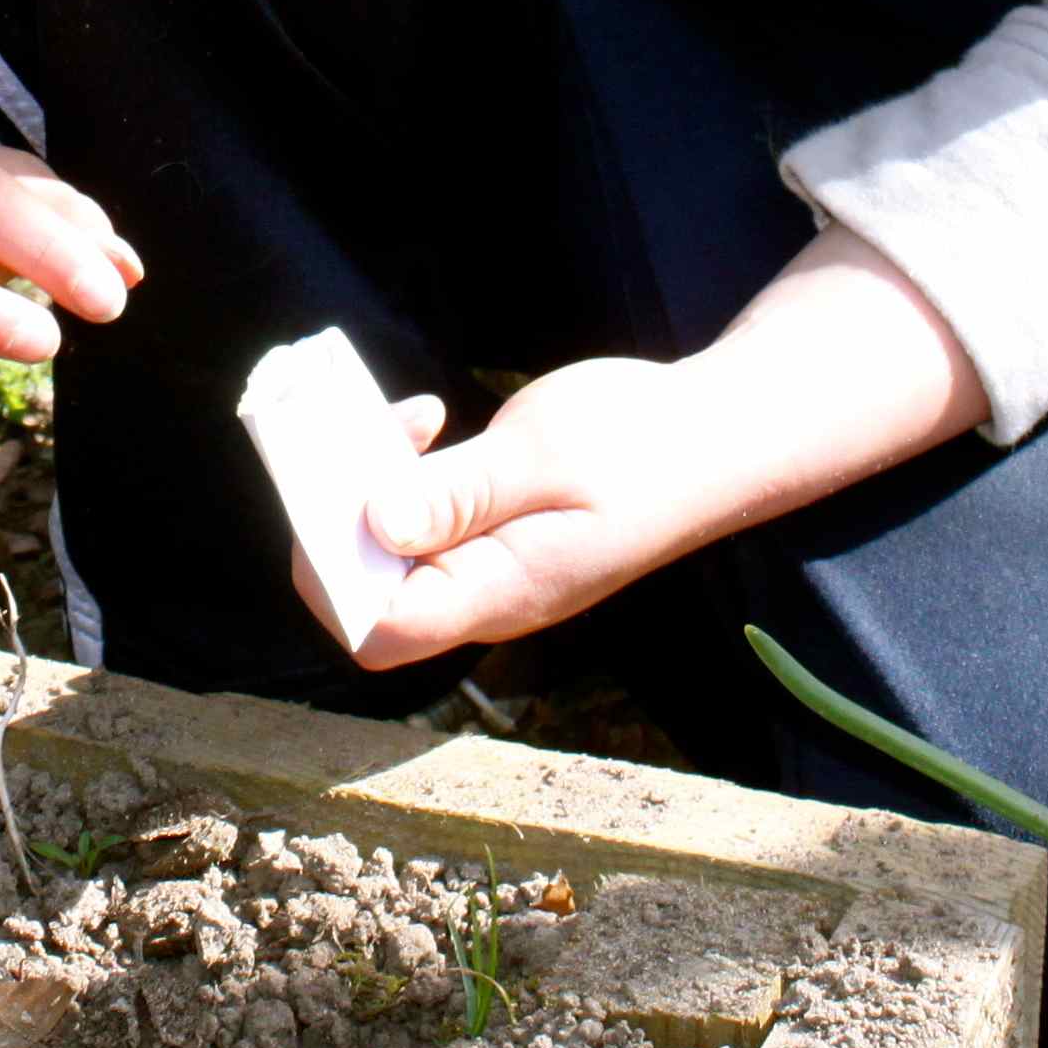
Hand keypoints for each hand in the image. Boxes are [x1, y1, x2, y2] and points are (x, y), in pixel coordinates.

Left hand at [310, 227, 984, 672]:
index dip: (329, 570)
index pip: (375, 628)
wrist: (718, 436)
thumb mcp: (546, 454)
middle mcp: (486, 594)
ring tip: (402, 418)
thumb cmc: (643, 443)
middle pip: (369, 590)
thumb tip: (374, 523)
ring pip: (390, 549)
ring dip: (368, 484)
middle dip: (337, 515)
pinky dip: (405, 472)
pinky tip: (429, 422)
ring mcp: (489, 566)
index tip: (335, 487)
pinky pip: (421, 520)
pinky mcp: (494, 532)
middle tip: (350, 432)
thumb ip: (459, 492)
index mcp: (499, 592)